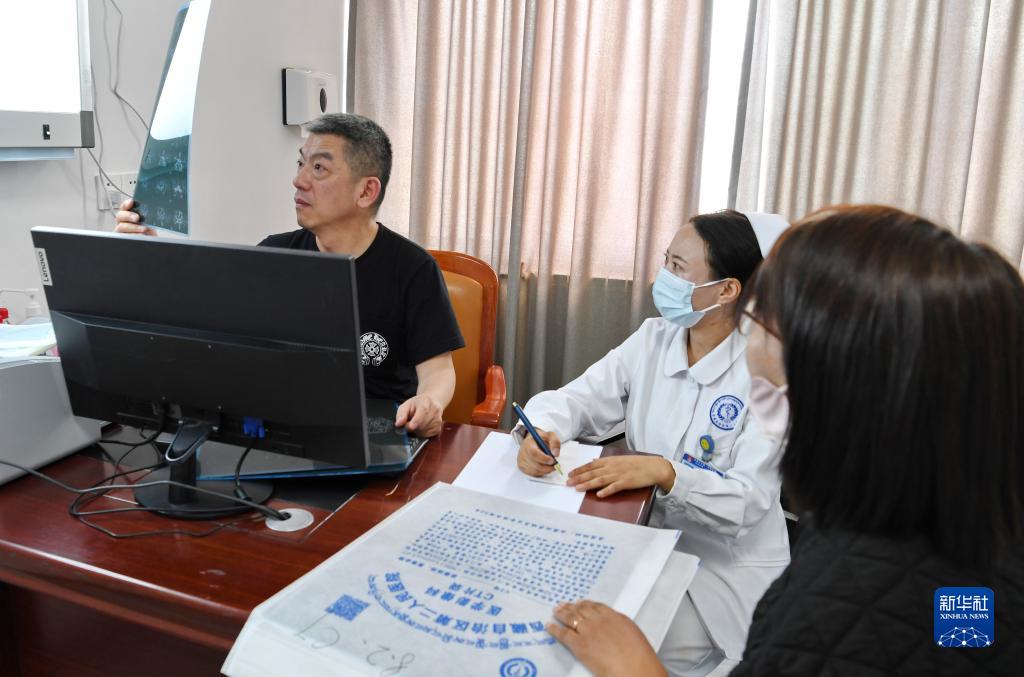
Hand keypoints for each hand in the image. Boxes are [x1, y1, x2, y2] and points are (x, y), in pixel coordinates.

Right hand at [113, 198, 155, 234]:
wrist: (151, 241)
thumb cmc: (149, 230)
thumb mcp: (150, 222)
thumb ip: (148, 216)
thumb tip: (151, 212)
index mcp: (128, 214)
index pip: (124, 207)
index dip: (126, 203)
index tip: (131, 202)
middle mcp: (122, 221)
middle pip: (120, 215)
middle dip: (128, 215)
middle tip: (137, 218)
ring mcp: (121, 230)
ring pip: (121, 227)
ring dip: (132, 227)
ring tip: (143, 229)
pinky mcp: (123, 238)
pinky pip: (125, 237)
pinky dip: (132, 235)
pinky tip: (140, 235)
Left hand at [395, 394, 443, 436]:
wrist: (432, 401)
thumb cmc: (418, 403)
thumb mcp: (407, 404)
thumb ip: (401, 414)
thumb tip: (398, 424)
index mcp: (425, 404)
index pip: (418, 420)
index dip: (410, 425)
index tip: (406, 425)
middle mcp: (434, 412)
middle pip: (420, 427)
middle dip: (412, 428)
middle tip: (411, 422)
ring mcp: (438, 421)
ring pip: (423, 433)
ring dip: (417, 431)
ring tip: (417, 423)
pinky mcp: (439, 428)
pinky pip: (427, 436)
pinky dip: (422, 433)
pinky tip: (422, 426)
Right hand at [516, 428, 561, 476]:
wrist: (532, 441)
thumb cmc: (542, 439)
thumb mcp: (550, 436)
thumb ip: (555, 442)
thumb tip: (556, 454)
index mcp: (528, 443)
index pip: (534, 453)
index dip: (544, 459)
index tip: (553, 460)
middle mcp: (522, 452)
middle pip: (535, 465)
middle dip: (547, 467)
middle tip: (555, 464)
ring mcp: (521, 461)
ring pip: (536, 471)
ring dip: (546, 470)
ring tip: (551, 465)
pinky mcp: (522, 467)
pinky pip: (534, 474)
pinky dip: (542, 472)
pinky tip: (545, 466)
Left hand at [548, 601, 665, 676]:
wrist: (635, 668)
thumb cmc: (639, 657)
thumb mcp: (632, 634)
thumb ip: (619, 626)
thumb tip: (613, 627)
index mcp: (614, 616)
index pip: (596, 606)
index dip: (585, 604)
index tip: (580, 603)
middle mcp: (599, 620)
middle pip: (581, 609)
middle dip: (571, 607)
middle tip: (563, 605)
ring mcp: (588, 631)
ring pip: (570, 618)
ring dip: (561, 613)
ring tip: (556, 611)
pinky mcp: (580, 645)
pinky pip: (563, 634)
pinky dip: (555, 629)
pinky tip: (549, 626)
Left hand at [567, 455, 674, 496]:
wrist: (653, 466)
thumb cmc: (637, 464)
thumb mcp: (620, 459)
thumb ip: (606, 461)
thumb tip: (594, 461)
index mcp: (610, 460)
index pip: (591, 465)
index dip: (579, 470)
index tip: (570, 474)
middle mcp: (612, 467)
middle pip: (592, 473)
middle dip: (579, 478)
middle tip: (568, 483)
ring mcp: (619, 474)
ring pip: (600, 480)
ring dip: (588, 484)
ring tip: (578, 488)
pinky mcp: (627, 482)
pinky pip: (615, 487)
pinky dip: (606, 491)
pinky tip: (599, 494)